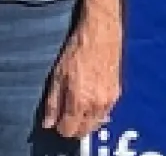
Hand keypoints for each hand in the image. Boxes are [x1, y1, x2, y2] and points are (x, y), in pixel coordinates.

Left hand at [44, 21, 123, 137]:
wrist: (101, 35)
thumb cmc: (77, 51)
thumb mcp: (58, 76)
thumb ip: (53, 103)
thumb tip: (48, 123)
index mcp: (79, 102)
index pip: (69, 130)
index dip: (60, 128)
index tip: (56, 121)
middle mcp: (96, 106)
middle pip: (84, 131)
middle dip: (73, 128)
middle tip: (65, 116)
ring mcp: (109, 101)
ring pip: (96, 124)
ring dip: (86, 121)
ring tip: (77, 108)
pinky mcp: (117, 94)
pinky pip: (105, 113)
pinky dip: (96, 113)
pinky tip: (90, 101)